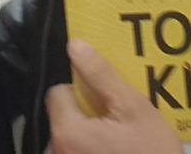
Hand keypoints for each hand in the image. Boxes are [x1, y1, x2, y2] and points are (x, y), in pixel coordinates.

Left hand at [43, 38, 183, 153]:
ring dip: (87, 140)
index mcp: (68, 132)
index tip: (103, 103)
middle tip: (115, 126)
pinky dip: (88, 153)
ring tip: (117, 145)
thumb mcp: (133, 108)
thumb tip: (76, 46)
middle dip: (85, 118)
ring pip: (68, 140)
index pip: (57, 94)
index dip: (81, 93)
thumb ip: (101, 75)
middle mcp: (57, 153)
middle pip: (62, 119)